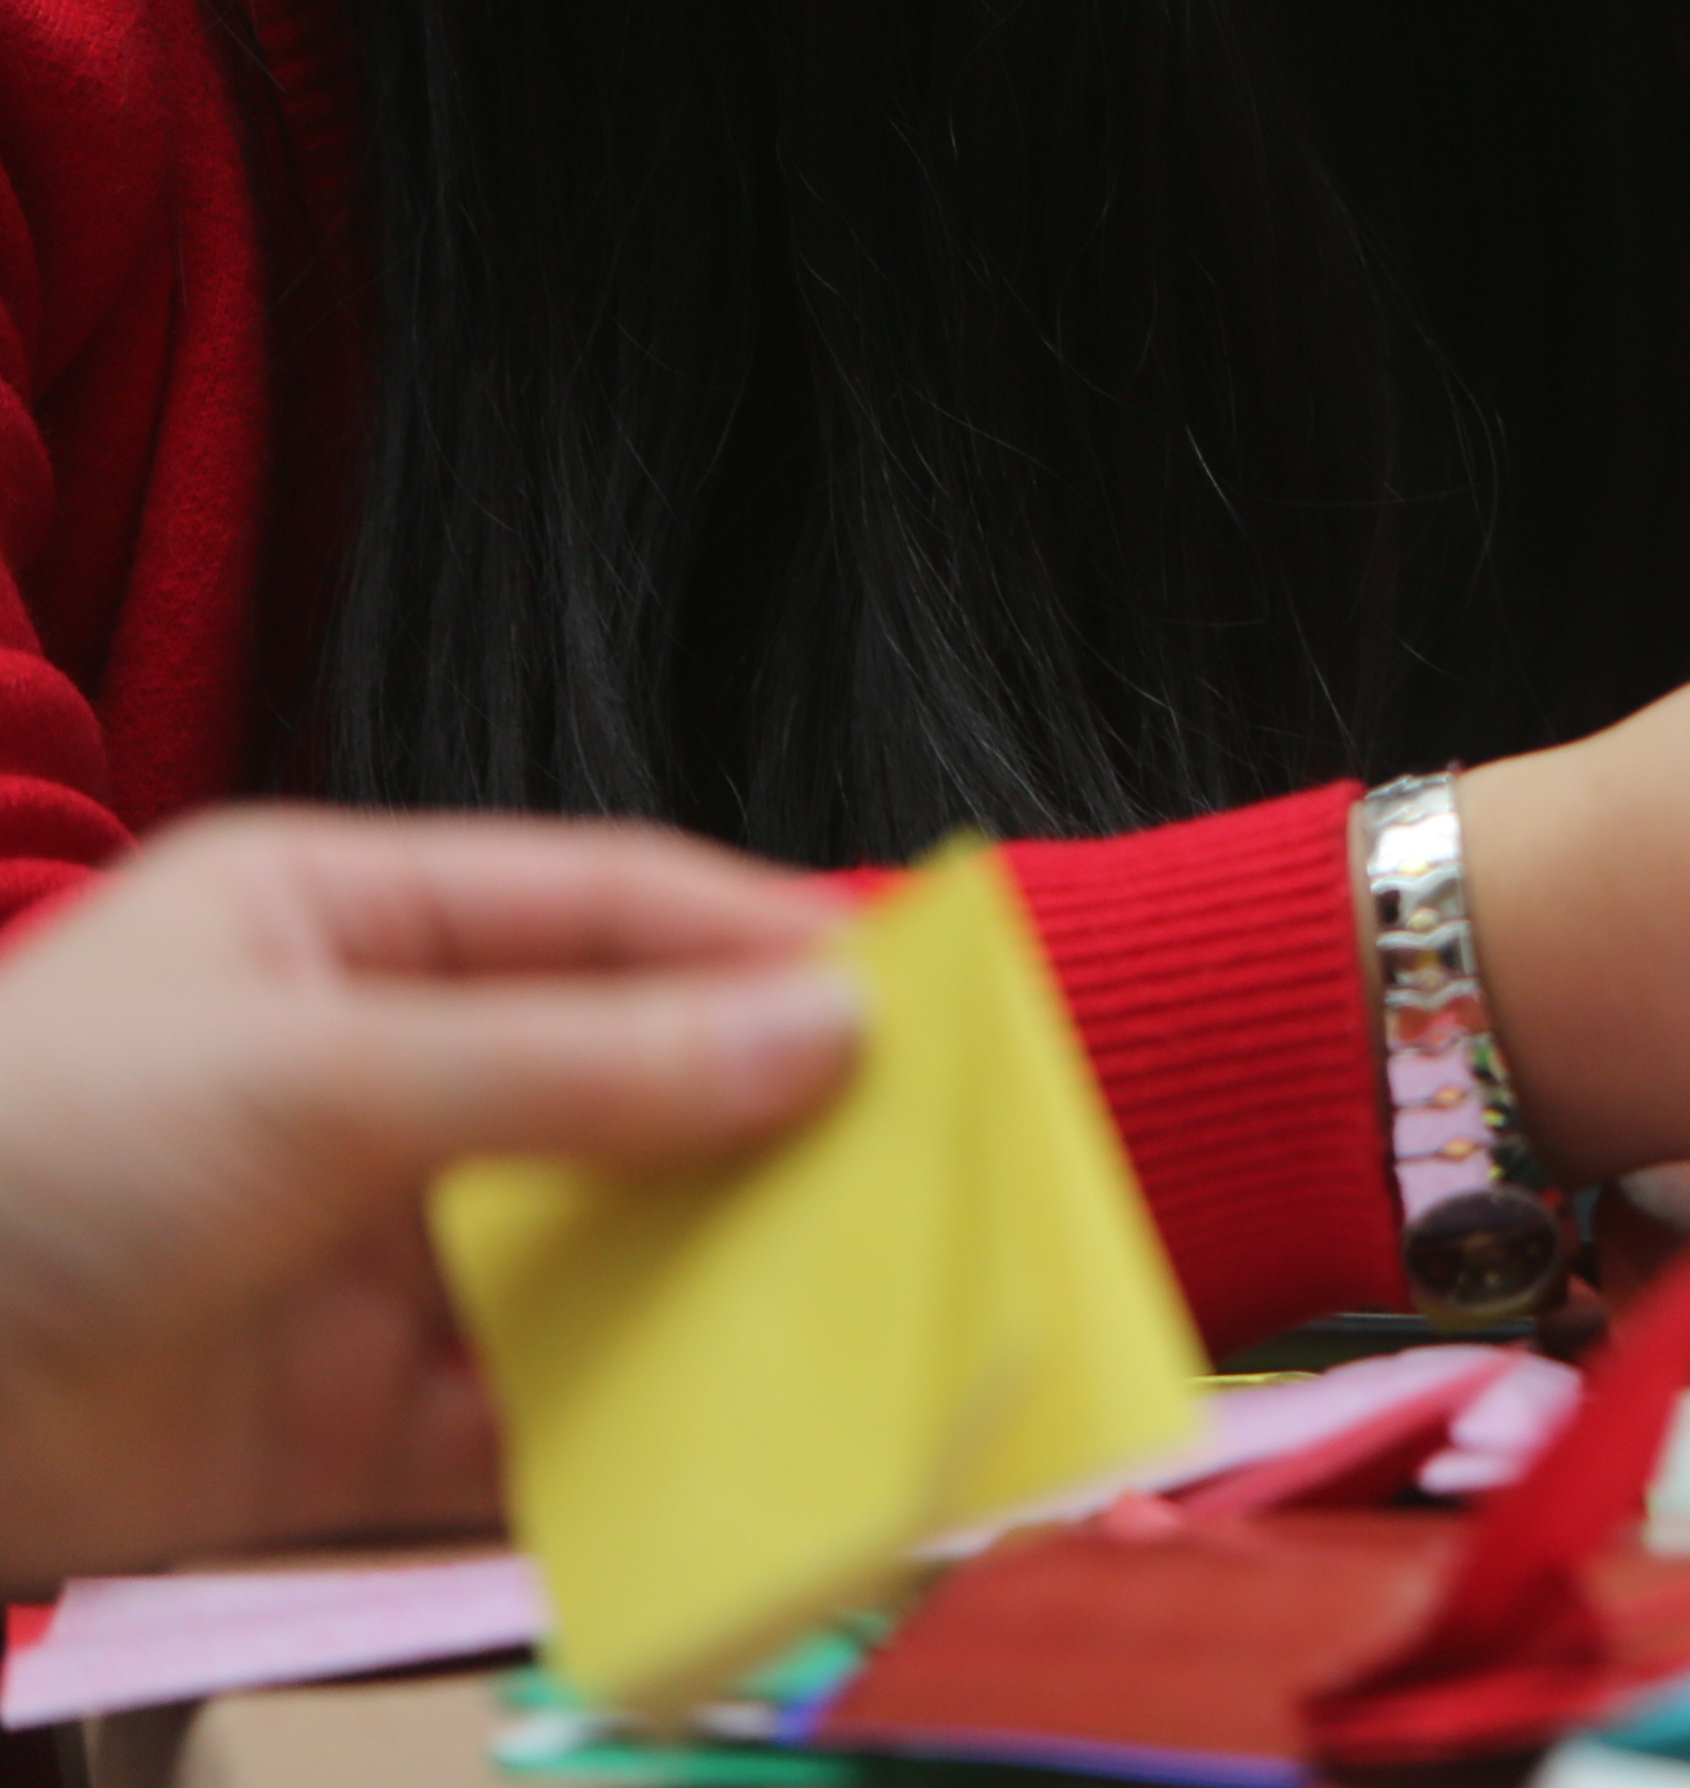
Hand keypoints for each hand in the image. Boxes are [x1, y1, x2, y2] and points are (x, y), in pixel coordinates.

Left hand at [0, 808, 860, 1590]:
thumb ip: (582, 1065)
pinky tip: (739, 1442)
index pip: (603, 909)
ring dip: (719, 1287)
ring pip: (592, 1262)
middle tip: (937, 1158)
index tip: (921, 990)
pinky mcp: (347, 1431)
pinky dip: (632, 1440)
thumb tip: (826, 1031)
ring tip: (875, 1303)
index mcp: (340, 930)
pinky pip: (529, 1428)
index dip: (760, 941)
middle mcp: (366, 1082)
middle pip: (621, 1089)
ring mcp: (362, 1262)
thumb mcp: (320, 1070)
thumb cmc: (28, 1154)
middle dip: (765, 1127)